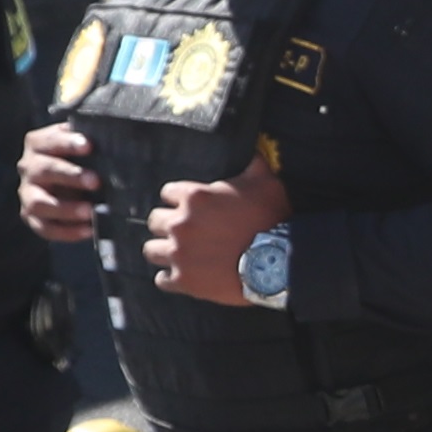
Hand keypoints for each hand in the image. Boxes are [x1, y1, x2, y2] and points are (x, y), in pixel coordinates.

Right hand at [17, 121, 103, 244]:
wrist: (65, 182)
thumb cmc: (79, 157)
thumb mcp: (81, 143)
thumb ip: (90, 137)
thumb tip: (114, 135)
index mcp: (38, 144)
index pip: (49, 141)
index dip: (67, 143)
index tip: (89, 146)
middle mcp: (28, 168)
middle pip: (43, 170)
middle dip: (70, 175)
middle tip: (95, 181)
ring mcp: (28, 194)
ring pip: (39, 203)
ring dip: (65, 208)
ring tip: (90, 211)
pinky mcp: (32, 218)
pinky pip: (45, 228)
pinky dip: (67, 232)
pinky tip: (89, 230)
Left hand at [149, 166, 286, 305]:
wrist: (279, 263)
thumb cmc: (272, 220)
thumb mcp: (266, 183)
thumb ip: (254, 164)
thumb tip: (255, 149)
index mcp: (194, 197)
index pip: (167, 192)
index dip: (178, 199)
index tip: (187, 205)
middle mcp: (180, 224)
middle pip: (154, 221)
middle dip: (167, 225)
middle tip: (183, 230)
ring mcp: (179, 254)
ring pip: (151, 250)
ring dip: (163, 251)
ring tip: (177, 254)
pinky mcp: (184, 281)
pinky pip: (162, 280)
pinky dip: (170, 278)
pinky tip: (181, 276)